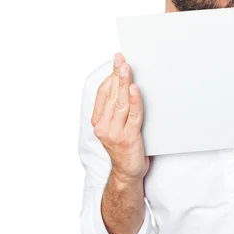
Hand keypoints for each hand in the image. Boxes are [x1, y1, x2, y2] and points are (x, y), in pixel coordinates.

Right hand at [91, 52, 149, 180]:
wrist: (127, 174)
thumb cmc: (124, 148)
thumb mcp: (115, 128)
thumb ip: (118, 111)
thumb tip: (126, 86)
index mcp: (98, 122)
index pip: (103, 94)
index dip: (110, 77)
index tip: (116, 62)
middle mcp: (104, 126)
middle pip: (111, 95)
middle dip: (117, 74)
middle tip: (121, 59)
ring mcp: (115, 132)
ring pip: (120, 102)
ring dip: (124, 83)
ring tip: (126, 68)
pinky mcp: (129, 137)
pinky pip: (133, 115)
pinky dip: (135, 101)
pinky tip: (135, 89)